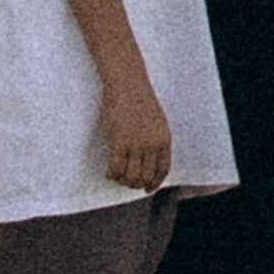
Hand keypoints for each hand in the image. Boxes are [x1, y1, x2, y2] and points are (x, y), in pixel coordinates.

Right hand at [101, 69, 171, 192]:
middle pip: (145, 177)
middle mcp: (152, 144)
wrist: (128, 84)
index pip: (163, 169)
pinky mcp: (119, 142)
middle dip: (136, 184)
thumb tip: (148, 161)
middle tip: (127, 181)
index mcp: (164, 138)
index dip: (155, 183)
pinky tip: (109, 172)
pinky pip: (115, 169)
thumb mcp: (157, 121)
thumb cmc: (140, 99)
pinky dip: (112, 175)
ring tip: (117, 175)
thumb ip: (155, 140)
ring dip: (123, 181)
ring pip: (130, 177)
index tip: (148, 189)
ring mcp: (136, 144)